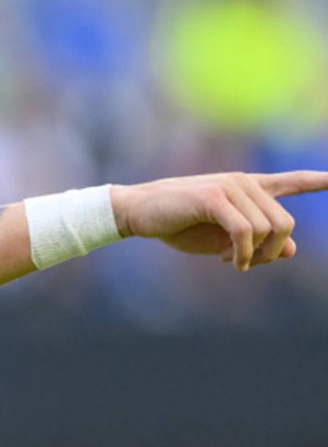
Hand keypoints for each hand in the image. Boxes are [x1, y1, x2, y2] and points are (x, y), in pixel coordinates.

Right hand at [111, 171, 327, 270]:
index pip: (290, 182)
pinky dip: (242, 254)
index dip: (317, 181)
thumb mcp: (221, 240)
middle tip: (248, 265)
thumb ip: (256, 242)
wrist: (138, 213)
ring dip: (254, 256)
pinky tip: (231, 262)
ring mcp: (230, 187)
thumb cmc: (177, 225)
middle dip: (273, 252)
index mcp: (247, 188)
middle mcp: (244, 183)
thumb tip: (292, 249)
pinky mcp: (214, 198)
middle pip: (284, 223)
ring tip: (233, 262)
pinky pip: (245, 232)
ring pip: (267, 229)